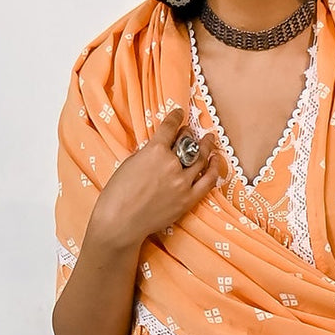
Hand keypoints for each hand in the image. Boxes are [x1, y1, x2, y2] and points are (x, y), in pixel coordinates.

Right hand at [85, 108, 221, 252]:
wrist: (120, 221)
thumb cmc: (118, 193)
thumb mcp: (130, 162)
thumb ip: (149, 152)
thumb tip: (161, 148)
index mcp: (155, 150)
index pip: (171, 127)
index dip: (176, 117)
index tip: (179, 113)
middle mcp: (172, 164)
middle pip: (188, 141)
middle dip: (189, 133)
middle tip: (190, 131)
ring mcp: (182, 182)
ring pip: (201, 158)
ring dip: (206, 146)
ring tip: (209, 139)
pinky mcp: (188, 199)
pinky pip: (208, 181)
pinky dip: (214, 168)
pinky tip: (216, 160)